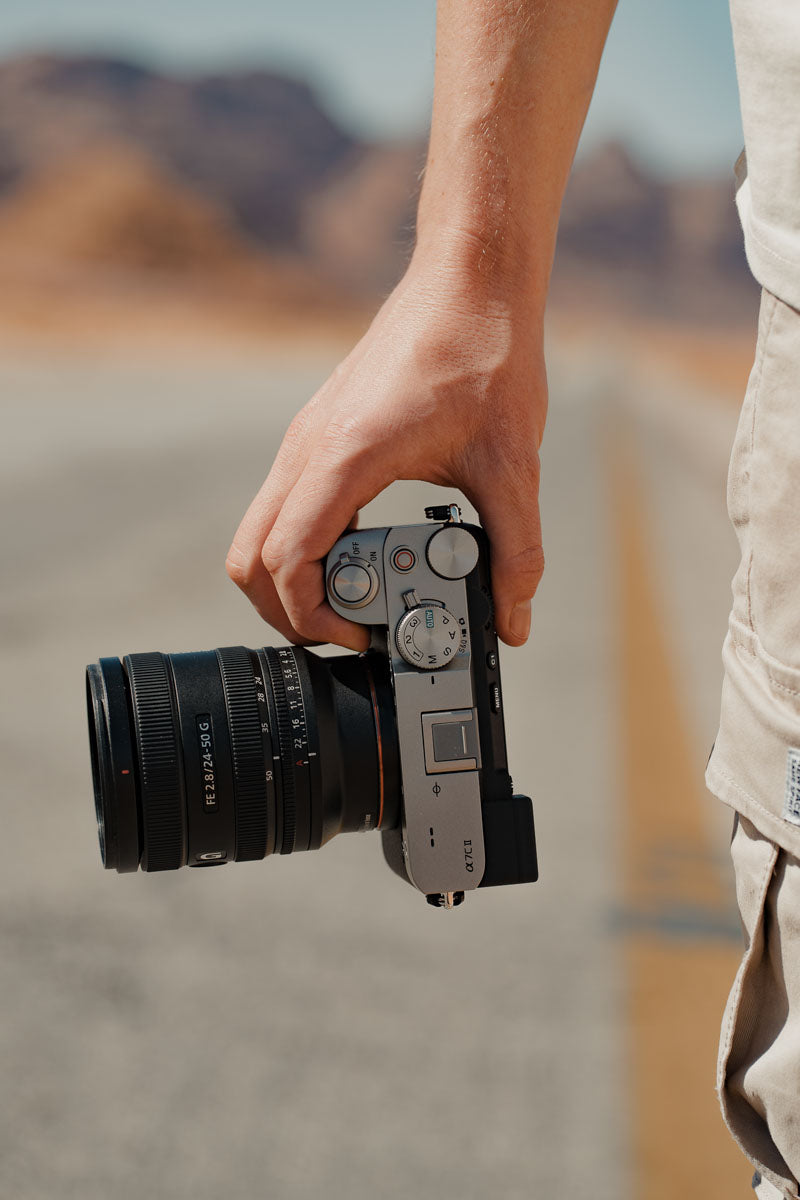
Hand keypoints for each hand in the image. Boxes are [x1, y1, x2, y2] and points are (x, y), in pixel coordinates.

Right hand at [226, 261, 546, 650]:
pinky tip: (373, 551)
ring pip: (260, 532)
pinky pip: (288, 506)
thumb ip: (516, 550)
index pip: (286, 559)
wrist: (470, 281)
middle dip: (285, 610)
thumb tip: (513, 620)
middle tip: (347, 630)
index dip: (312, 615)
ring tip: (363, 597)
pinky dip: (310, 545)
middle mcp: (309, 447)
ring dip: (295, 578)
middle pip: (249, 557)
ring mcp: (307, 439)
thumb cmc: (485, 354)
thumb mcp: (512, 466)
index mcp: (344, 455)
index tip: (361, 634)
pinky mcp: (320, 434)